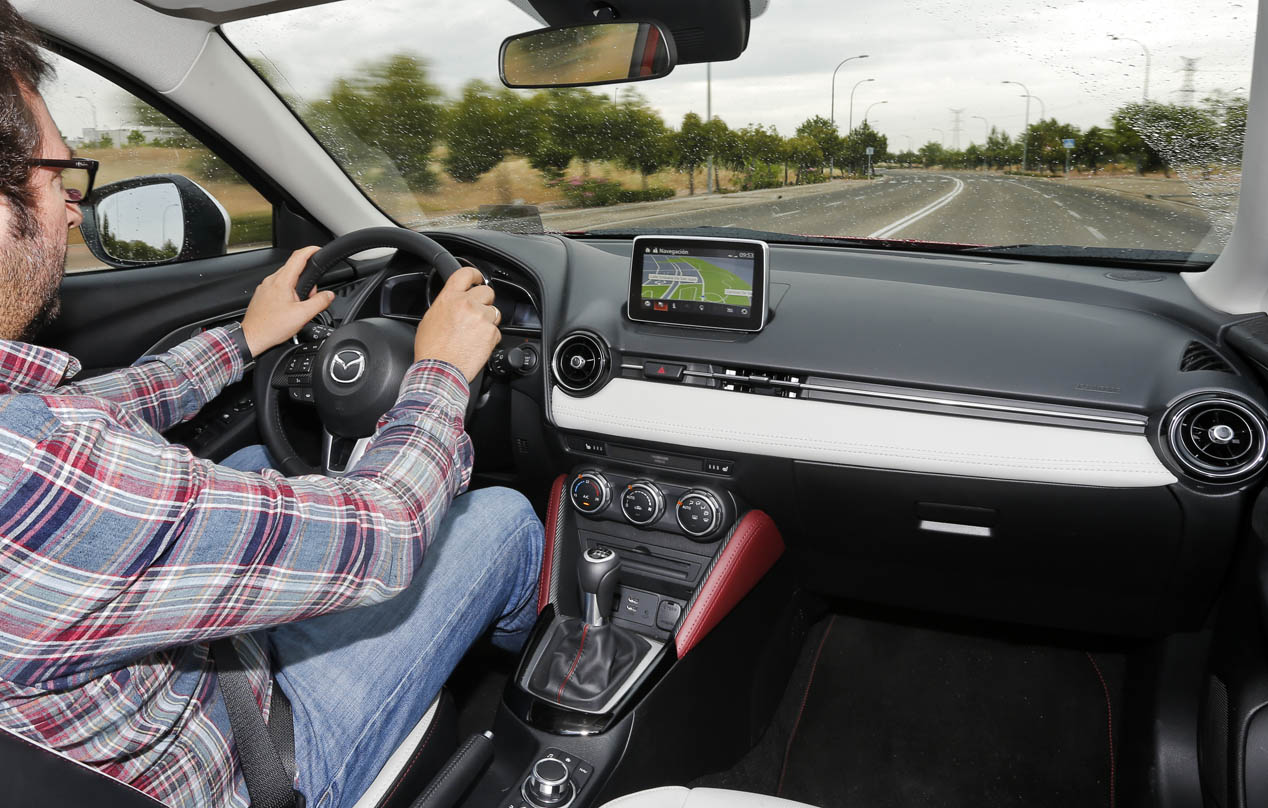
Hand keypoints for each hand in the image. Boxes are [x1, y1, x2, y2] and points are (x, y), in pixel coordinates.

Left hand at [240, 246, 335, 356]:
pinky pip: (278, 287)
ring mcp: (265, 287)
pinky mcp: (262, 295)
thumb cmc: (272, 327)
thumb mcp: (302, 315)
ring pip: (286, 279)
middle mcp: (271, 281)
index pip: (298, 257)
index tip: (317, 249)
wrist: (252, 337)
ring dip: (297, 288)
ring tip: (299, 306)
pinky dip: (287, 293)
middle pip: (294, 269)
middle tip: (311, 296)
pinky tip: (289, 308)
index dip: (310, 250)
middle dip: (306, 279)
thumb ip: (319, 302)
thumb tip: (329, 295)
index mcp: (282, 282)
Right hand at [414, 266, 499, 381]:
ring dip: (488, 320)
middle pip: (487, 291)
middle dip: (485, 301)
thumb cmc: (431, 349)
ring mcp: (481, 318)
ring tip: (474, 333)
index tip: (478, 278)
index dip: (475, 274)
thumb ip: (445, 305)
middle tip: (477, 313)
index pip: (466, 273)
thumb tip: (451, 304)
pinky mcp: (491, 333)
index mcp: (450, 298)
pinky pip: (496, 330)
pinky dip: (490, 337)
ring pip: (494, 312)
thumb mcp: (430, 319)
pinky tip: (477, 344)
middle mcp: (467, 304)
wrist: (440, 370)